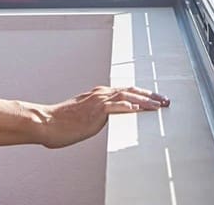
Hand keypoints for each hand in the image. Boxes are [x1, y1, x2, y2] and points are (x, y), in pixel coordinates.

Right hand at [36, 86, 169, 148]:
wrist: (47, 122)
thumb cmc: (63, 122)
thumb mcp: (86, 115)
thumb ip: (99, 114)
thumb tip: (110, 119)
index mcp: (100, 94)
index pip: (127, 91)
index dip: (144, 95)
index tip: (157, 100)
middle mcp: (101, 94)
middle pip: (131, 91)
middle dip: (150, 96)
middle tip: (165, 101)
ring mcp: (98, 101)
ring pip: (127, 97)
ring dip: (144, 101)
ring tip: (158, 106)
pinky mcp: (94, 110)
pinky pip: (114, 107)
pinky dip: (127, 106)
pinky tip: (137, 108)